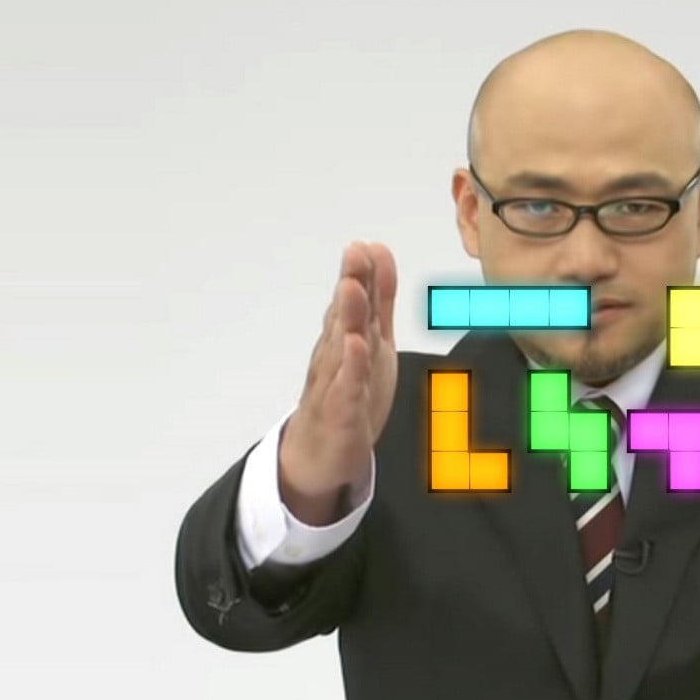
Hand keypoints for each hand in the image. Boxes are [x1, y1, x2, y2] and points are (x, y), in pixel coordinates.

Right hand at [278, 242, 397, 524]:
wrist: (320, 454)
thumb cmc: (347, 392)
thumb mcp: (372, 340)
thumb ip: (379, 299)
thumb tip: (379, 252)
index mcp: (346, 337)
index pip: (356, 300)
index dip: (362, 273)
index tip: (366, 245)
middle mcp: (335, 355)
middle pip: (345, 316)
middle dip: (350, 284)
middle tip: (354, 255)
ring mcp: (335, 383)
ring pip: (341, 346)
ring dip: (347, 317)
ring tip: (352, 289)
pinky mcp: (339, 413)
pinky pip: (345, 387)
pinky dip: (350, 367)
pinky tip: (355, 347)